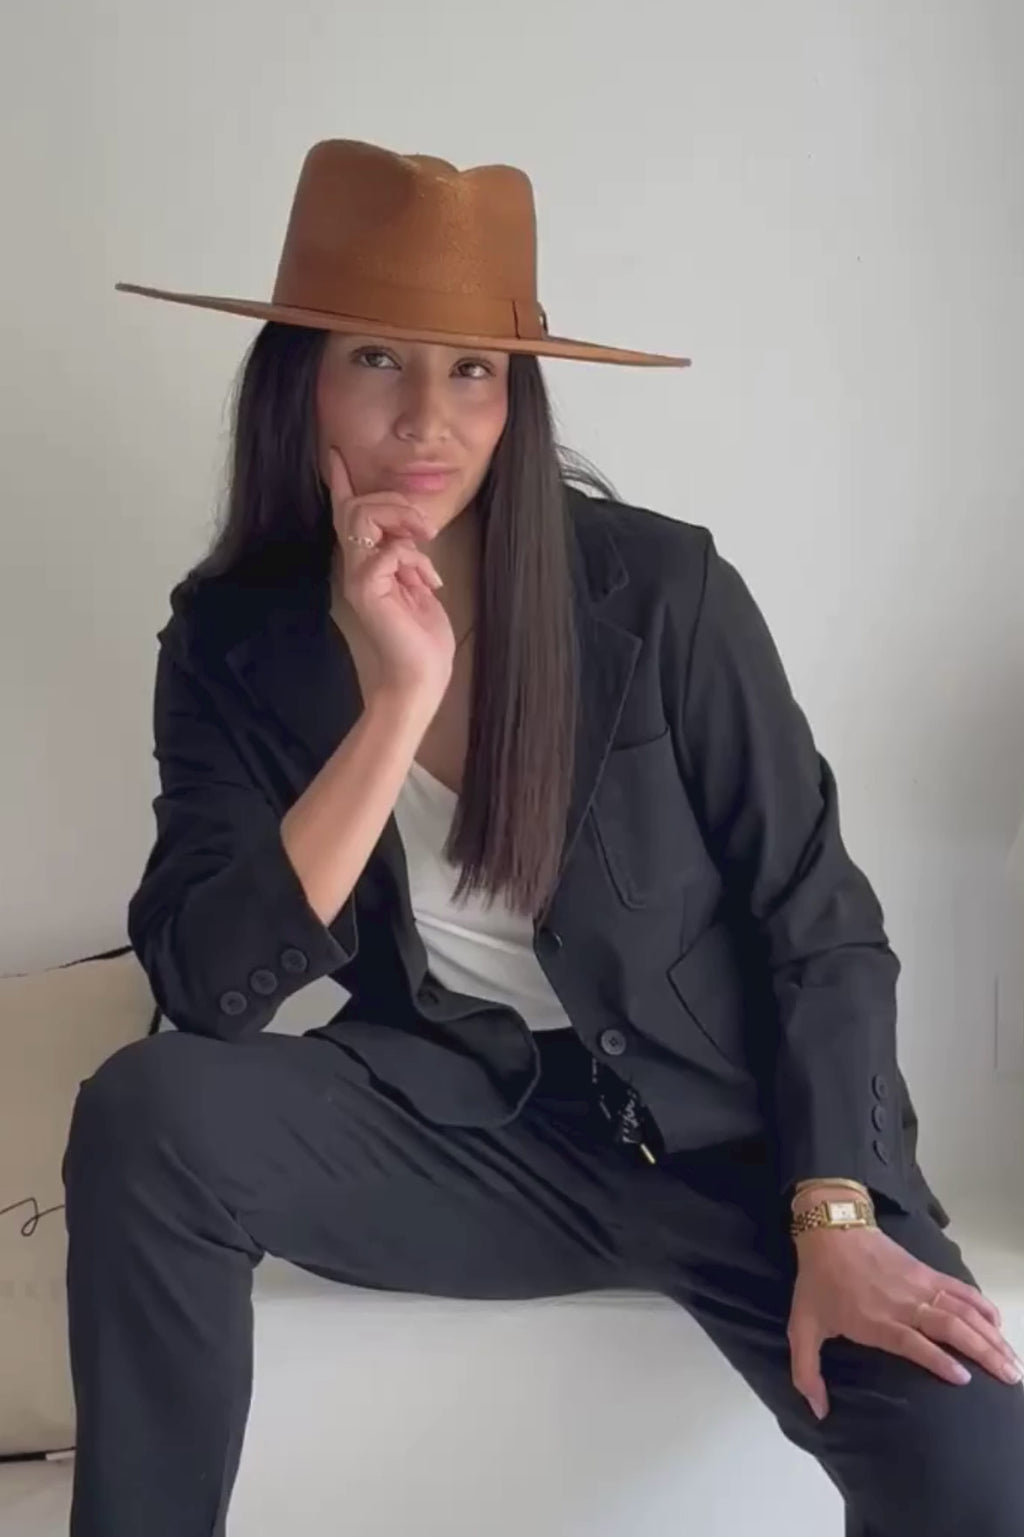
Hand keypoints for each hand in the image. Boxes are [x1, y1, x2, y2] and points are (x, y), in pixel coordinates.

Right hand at [328, 446, 455, 699]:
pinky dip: (414, 558)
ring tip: (427, 542)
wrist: (422, 673)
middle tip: (427, 529)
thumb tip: (412, 532)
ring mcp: (358, 577)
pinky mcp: (367, 589)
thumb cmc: (423, 635)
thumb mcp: (418, 582)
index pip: (348, 514)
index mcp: (366, 563)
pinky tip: (427, 582)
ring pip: (365, 516)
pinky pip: (389, 549)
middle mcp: (355, 567)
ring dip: (403, 520)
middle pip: (358, 506)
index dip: (343, 483)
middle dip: (396, 503)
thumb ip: (407, 554)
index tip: (335, 454)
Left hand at [788, 1225, 1021, 1419]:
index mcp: (877, 1321)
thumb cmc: (818, 1282)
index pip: (915, 1342)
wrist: (831, 1229)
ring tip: (1012, 1359)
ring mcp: (919, 1285)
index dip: (939, 1359)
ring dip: (991, 1334)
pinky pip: (960, 1289)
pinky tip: (997, 1322)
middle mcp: (904, 1304)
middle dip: (984, 1352)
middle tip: (1010, 1377)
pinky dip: (982, 1305)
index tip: (965, 1378)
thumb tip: (819, 1413)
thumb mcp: (801, 1326)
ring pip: (963, 1310)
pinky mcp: (926, 1272)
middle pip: (951, 1327)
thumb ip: (806, 1371)